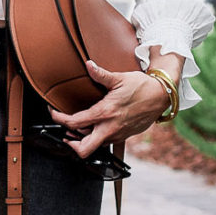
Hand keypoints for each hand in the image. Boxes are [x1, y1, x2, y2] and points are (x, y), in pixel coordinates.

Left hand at [49, 59, 170, 158]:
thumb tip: (88, 64)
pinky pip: (106, 142)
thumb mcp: (119, 78)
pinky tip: (96, 126)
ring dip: (84, 139)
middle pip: (83, 149)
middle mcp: (110, 128)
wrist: (161, 95)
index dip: (58, 119)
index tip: (53, 113)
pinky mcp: (124, 136)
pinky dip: (97, 136)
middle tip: (65, 132)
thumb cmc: (141, 86)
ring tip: (79, 127)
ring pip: (95, 146)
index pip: (74, 123)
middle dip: (71, 144)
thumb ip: (100, 74)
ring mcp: (117, 134)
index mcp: (105, 113)